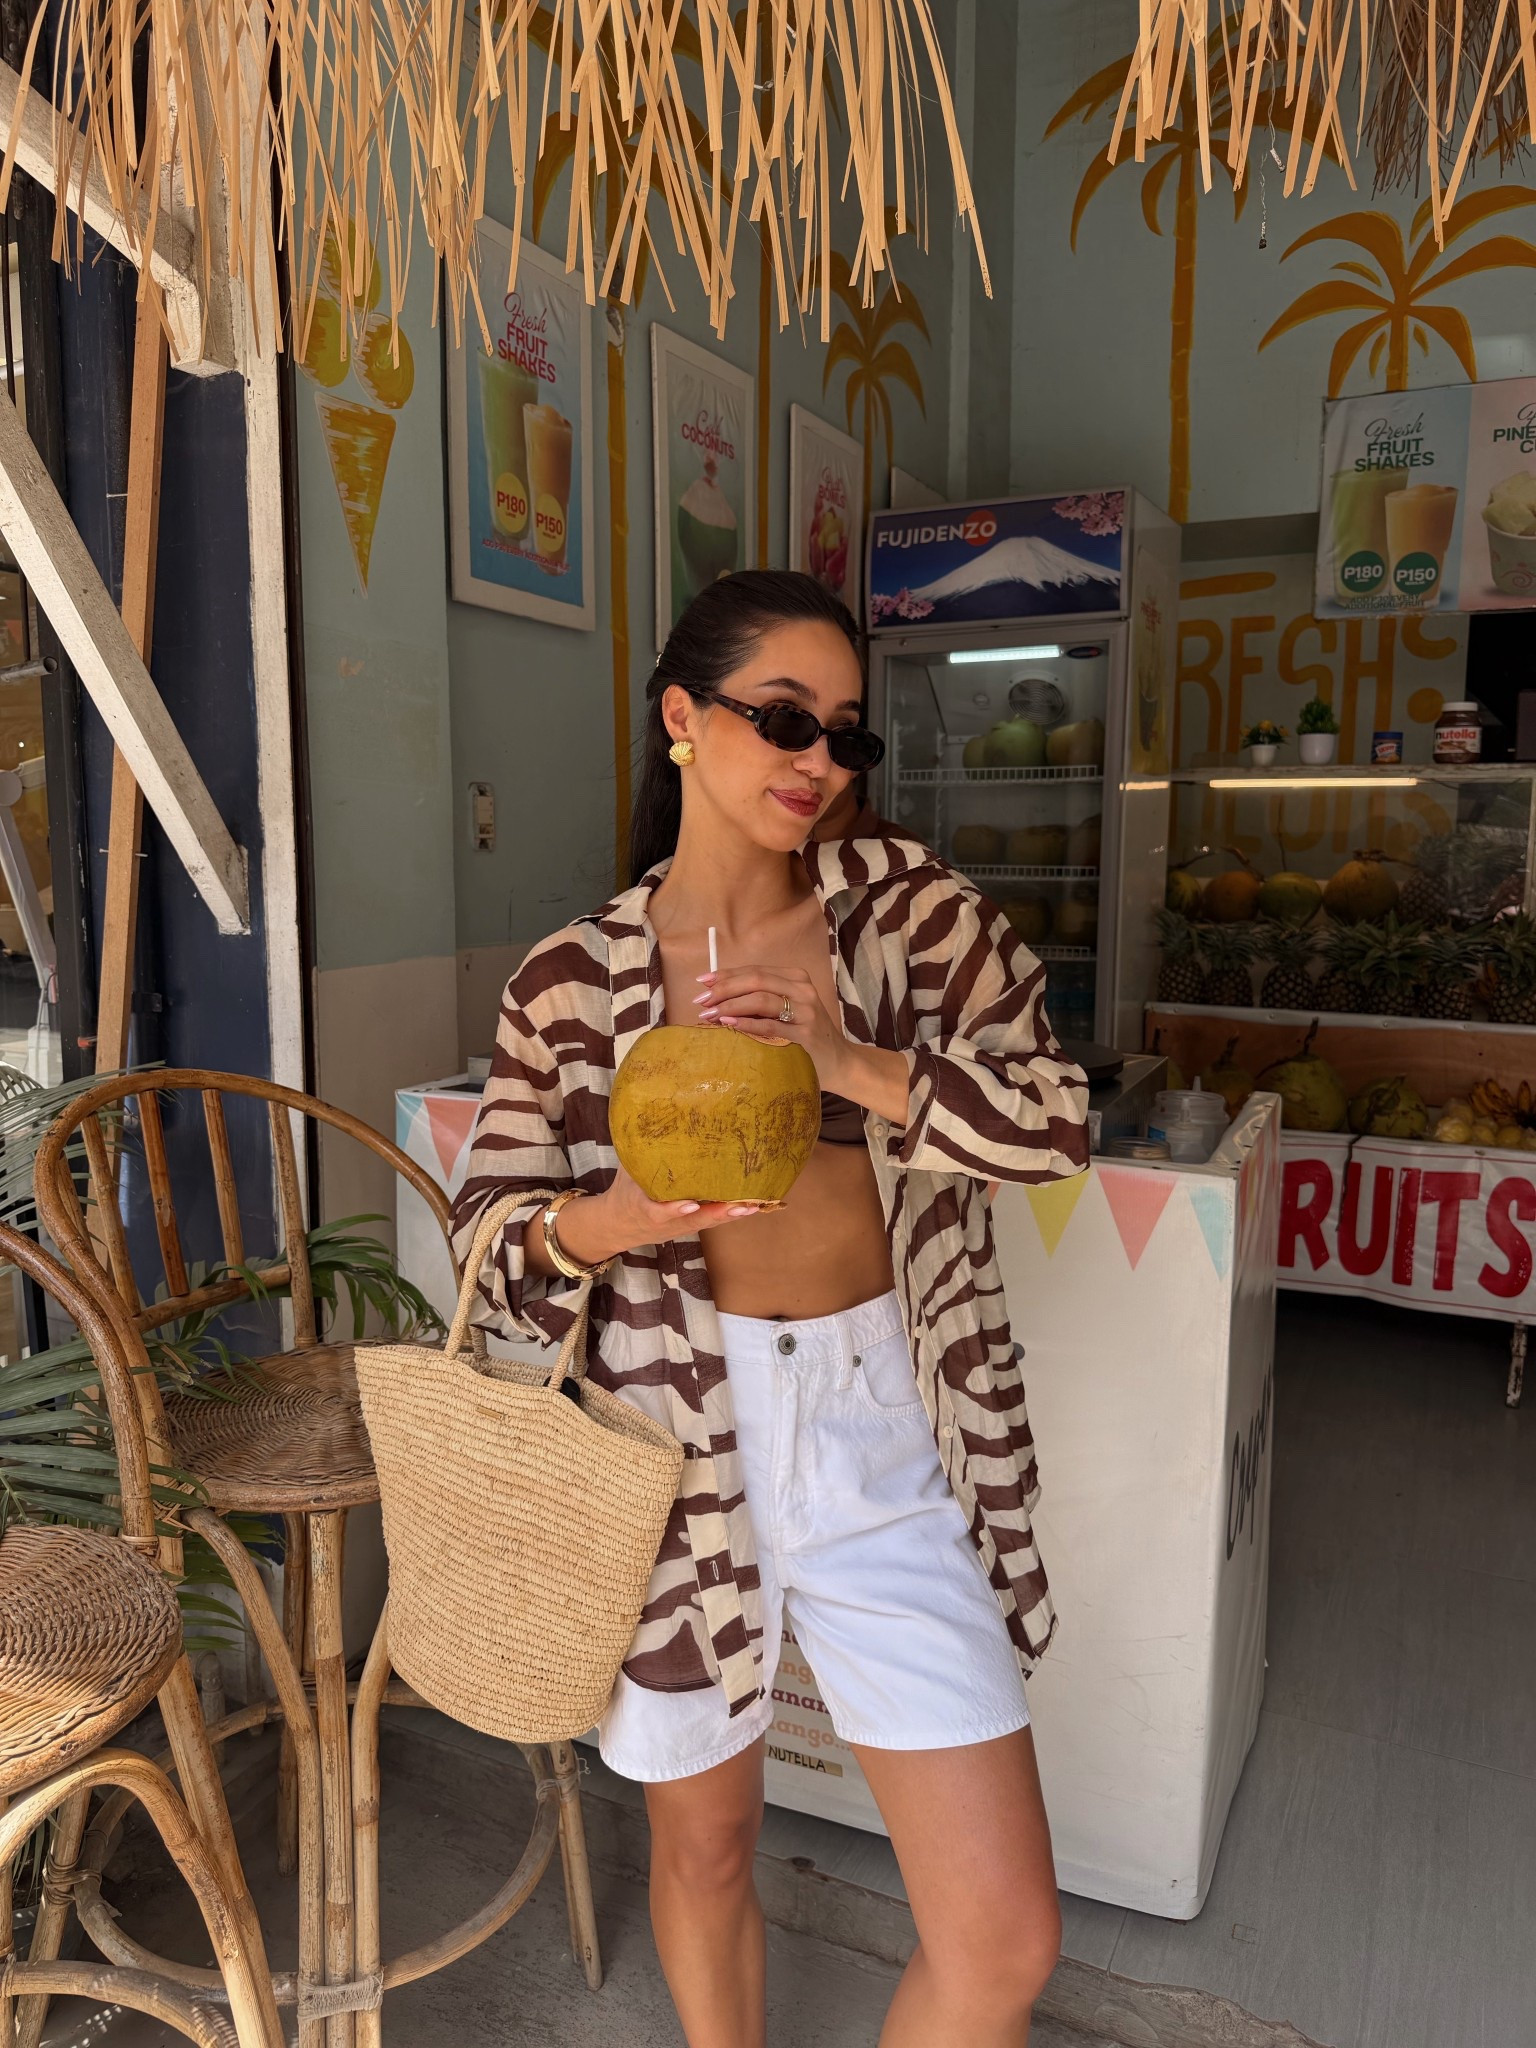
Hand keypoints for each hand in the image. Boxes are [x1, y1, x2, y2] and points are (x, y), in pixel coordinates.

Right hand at [550, 1162, 768, 1268]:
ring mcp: (680, 1226)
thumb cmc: (624, 1190)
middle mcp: (665, 1221)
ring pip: (708, 1222)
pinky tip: (754, 1205)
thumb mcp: (625, 1170)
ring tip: (756, 1204)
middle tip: (742, 1205)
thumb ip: (638, 1150)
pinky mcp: (690, 1227)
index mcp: (643, 1207)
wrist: (617, 1225)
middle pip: (694, 1220)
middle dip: (718, 1213)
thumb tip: (648, 1114)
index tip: (689, 1205)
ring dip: (731, 1214)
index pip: (656, 1211)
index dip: (672, 1210)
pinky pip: (713, 1221)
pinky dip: (732, 1214)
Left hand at [694, 964, 850, 1088]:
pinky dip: (747, 1023)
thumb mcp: (784, 1011)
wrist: (839, 1062)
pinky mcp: (807, 1033)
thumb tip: (716, 996)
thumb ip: (759, 1000)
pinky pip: (771, 1025)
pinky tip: (728, 1025)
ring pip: (761, 999)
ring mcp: (807, 1010)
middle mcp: (802, 989)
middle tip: (700, 1001)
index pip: (754, 970)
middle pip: (756, 980)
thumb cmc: (804, 1036)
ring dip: (730, 1006)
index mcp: (795, 978)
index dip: (726, 975)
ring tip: (709, 1015)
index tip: (702, 982)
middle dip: (724, 989)